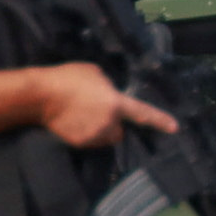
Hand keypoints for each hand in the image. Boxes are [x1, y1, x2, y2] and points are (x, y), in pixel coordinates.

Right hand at [32, 63, 183, 151]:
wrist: (40, 96)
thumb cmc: (68, 78)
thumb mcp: (95, 73)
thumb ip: (107, 87)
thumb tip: (108, 93)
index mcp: (116, 103)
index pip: (143, 113)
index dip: (160, 120)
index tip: (175, 128)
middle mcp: (109, 123)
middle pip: (120, 130)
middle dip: (114, 124)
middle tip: (99, 112)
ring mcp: (94, 135)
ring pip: (105, 137)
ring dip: (100, 129)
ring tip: (83, 116)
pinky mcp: (79, 142)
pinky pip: (89, 140)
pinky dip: (84, 133)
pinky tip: (72, 122)